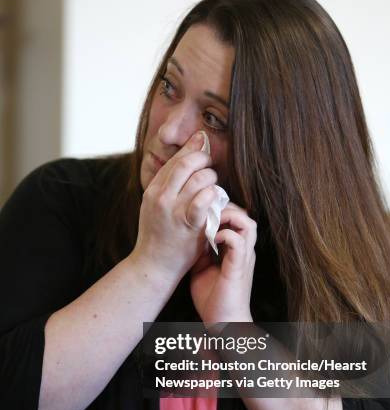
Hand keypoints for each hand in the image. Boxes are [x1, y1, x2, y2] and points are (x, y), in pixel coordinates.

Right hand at [132, 131, 218, 282]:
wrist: (153, 266)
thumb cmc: (159, 235)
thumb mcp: (154, 206)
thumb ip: (167, 184)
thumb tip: (185, 159)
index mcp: (153, 190)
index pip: (175, 160)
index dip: (192, 149)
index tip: (203, 143)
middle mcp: (161, 197)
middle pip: (188, 163)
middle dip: (204, 159)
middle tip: (211, 166)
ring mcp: (174, 210)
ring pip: (201, 178)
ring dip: (213, 179)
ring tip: (214, 188)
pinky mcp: (188, 224)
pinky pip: (205, 199)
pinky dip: (213, 195)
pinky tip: (215, 199)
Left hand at [190, 202, 256, 326]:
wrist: (222, 323)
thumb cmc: (213, 299)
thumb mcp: (202, 268)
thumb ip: (200, 251)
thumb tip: (190, 235)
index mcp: (236, 251)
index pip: (236, 219)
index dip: (221, 211)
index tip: (202, 212)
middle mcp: (244, 251)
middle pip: (244, 215)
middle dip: (226, 209)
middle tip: (207, 213)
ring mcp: (243, 258)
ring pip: (247, 223)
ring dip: (228, 218)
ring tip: (212, 223)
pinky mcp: (238, 267)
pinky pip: (238, 241)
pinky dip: (225, 234)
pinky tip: (213, 239)